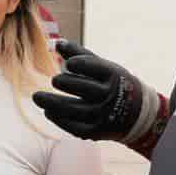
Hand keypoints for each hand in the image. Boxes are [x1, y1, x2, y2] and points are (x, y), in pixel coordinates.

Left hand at [33, 41, 154, 142]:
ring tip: (37, 97)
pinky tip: (48, 111)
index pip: (94, 67)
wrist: (138, 114)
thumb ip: (80, 54)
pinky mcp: (96, 132)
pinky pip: (74, 126)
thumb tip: (56, 42)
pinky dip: (59, 119)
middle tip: (55, 80)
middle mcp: (109, 96)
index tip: (69, 64)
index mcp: (113, 75)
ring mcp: (103, 115)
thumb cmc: (114, 83)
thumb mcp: (104, 67)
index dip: (79, 63)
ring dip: (52, 103)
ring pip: (74, 109)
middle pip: (83, 88)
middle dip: (64, 83)